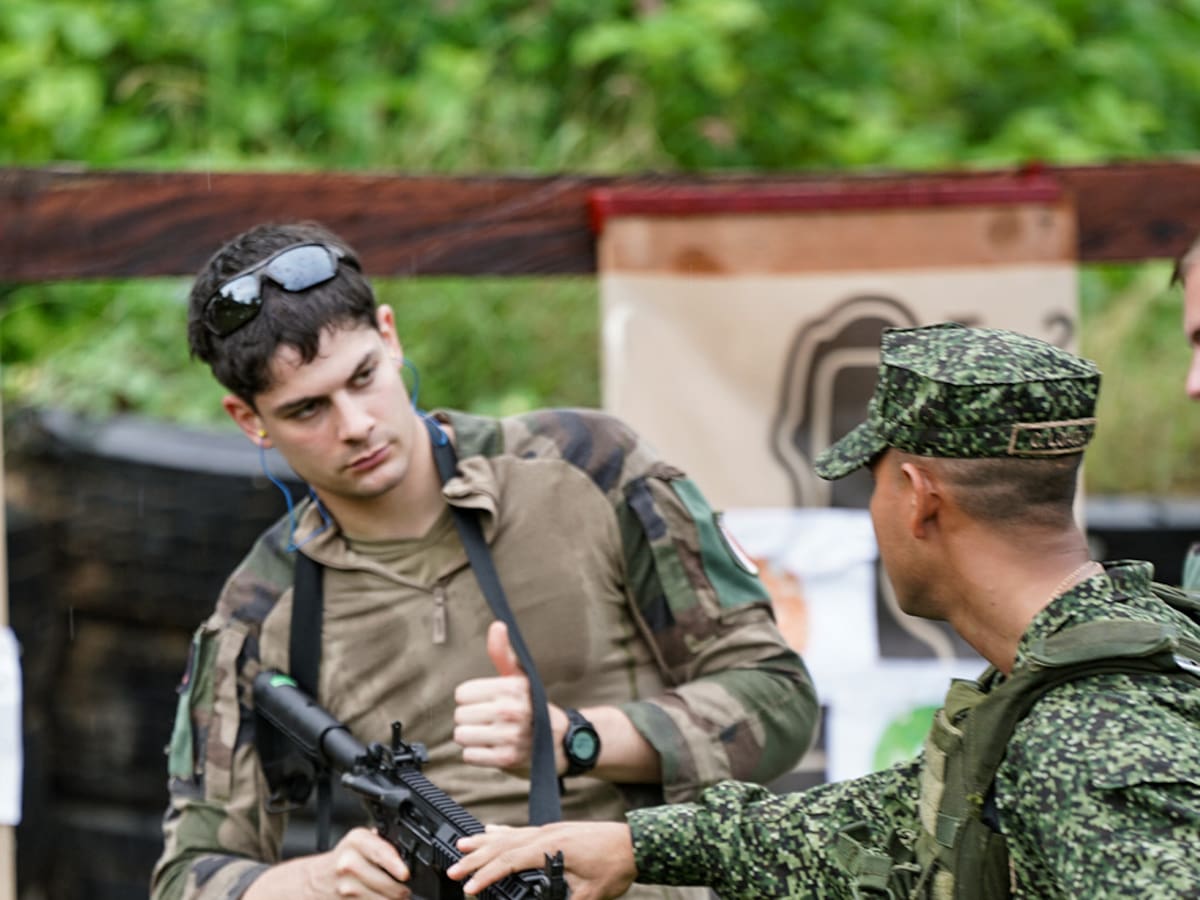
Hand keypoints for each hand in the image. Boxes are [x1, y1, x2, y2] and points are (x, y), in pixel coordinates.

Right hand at [243, 827, 409, 898]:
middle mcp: (349, 864)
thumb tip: (408, 852)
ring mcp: (346, 889)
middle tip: (403, 887)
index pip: (380, 852)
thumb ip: (381, 843)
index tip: (404, 874)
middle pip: (389, 885)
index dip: (395, 865)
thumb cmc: (341, 860)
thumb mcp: (358, 842)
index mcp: (356, 842)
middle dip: (402, 890)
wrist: (311, 882)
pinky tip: (377, 898)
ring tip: (391, 895)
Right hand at [448, 822, 636, 899]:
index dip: (487, 876)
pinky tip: (491, 831)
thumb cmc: (616, 865)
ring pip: (509, 834)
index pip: (510, 861)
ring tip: (461, 846)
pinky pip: (521, 830)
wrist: (636, 843)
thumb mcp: (590, 894)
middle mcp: (546, 834)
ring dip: (484, 842)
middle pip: (503, 845)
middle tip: (453, 871)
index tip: (469, 889)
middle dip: (476, 858)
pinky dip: (503, 832)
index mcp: (551, 846)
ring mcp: (550, 830)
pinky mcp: (555, 830)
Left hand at [454, 621, 565, 775]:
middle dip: (471, 718)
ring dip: (472, 736)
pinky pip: (469, 755)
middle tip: (489, 719)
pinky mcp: (506, 759)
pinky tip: (492, 747)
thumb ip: (503, 652)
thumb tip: (497, 625)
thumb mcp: (519, 676)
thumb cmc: (531, 705)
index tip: (488, 701)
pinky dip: (477, 753)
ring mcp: (510, 736)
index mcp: (512, 687)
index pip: (462, 693)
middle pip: (460, 715)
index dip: (472, 697)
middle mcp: (511, 710)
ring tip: (489, 733)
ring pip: (462, 735)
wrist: (558, 741)